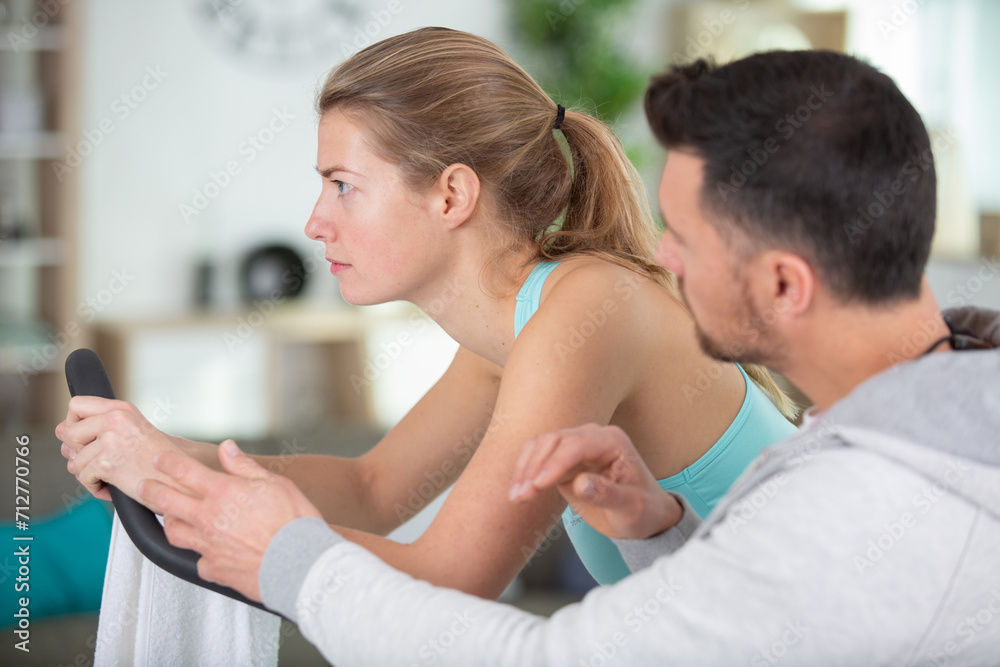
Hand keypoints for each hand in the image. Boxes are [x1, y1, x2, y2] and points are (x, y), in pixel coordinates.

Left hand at [56, 396, 181, 503]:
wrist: (180, 480)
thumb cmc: (158, 461)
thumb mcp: (133, 431)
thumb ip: (99, 427)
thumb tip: (60, 431)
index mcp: (122, 409)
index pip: (76, 405)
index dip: (73, 423)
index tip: (84, 438)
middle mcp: (115, 419)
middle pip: (67, 432)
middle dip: (77, 452)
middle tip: (99, 462)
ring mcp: (110, 440)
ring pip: (74, 460)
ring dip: (89, 474)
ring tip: (111, 477)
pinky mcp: (107, 462)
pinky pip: (83, 478)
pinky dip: (95, 487)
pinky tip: (113, 487)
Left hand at [138, 439, 323, 601]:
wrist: (299, 563)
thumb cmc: (292, 522)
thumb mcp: (273, 483)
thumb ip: (244, 466)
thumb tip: (227, 448)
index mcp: (222, 492)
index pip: (184, 471)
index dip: (168, 463)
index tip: (160, 460)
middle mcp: (208, 518)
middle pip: (167, 501)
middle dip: (151, 489)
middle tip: (144, 485)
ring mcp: (208, 545)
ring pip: (174, 532)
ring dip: (169, 522)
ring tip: (169, 518)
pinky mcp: (214, 568)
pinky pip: (198, 561)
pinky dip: (200, 555)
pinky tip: (206, 552)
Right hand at [509, 424, 682, 539]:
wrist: (645, 513)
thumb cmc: (643, 509)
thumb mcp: (632, 508)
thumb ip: (607, 494)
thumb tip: (580, 483)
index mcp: (612, 442)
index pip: (577, 445)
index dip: (554, 464)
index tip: (537, 486)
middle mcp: (593, 437)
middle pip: (554, 441)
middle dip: (534, 467)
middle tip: (522, 496)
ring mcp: (577, 445)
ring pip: (541, 445)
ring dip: (525, 469)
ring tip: (516, 496)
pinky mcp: (564, 458)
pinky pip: (538, 456)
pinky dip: (525, 471)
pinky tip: (518, 491)